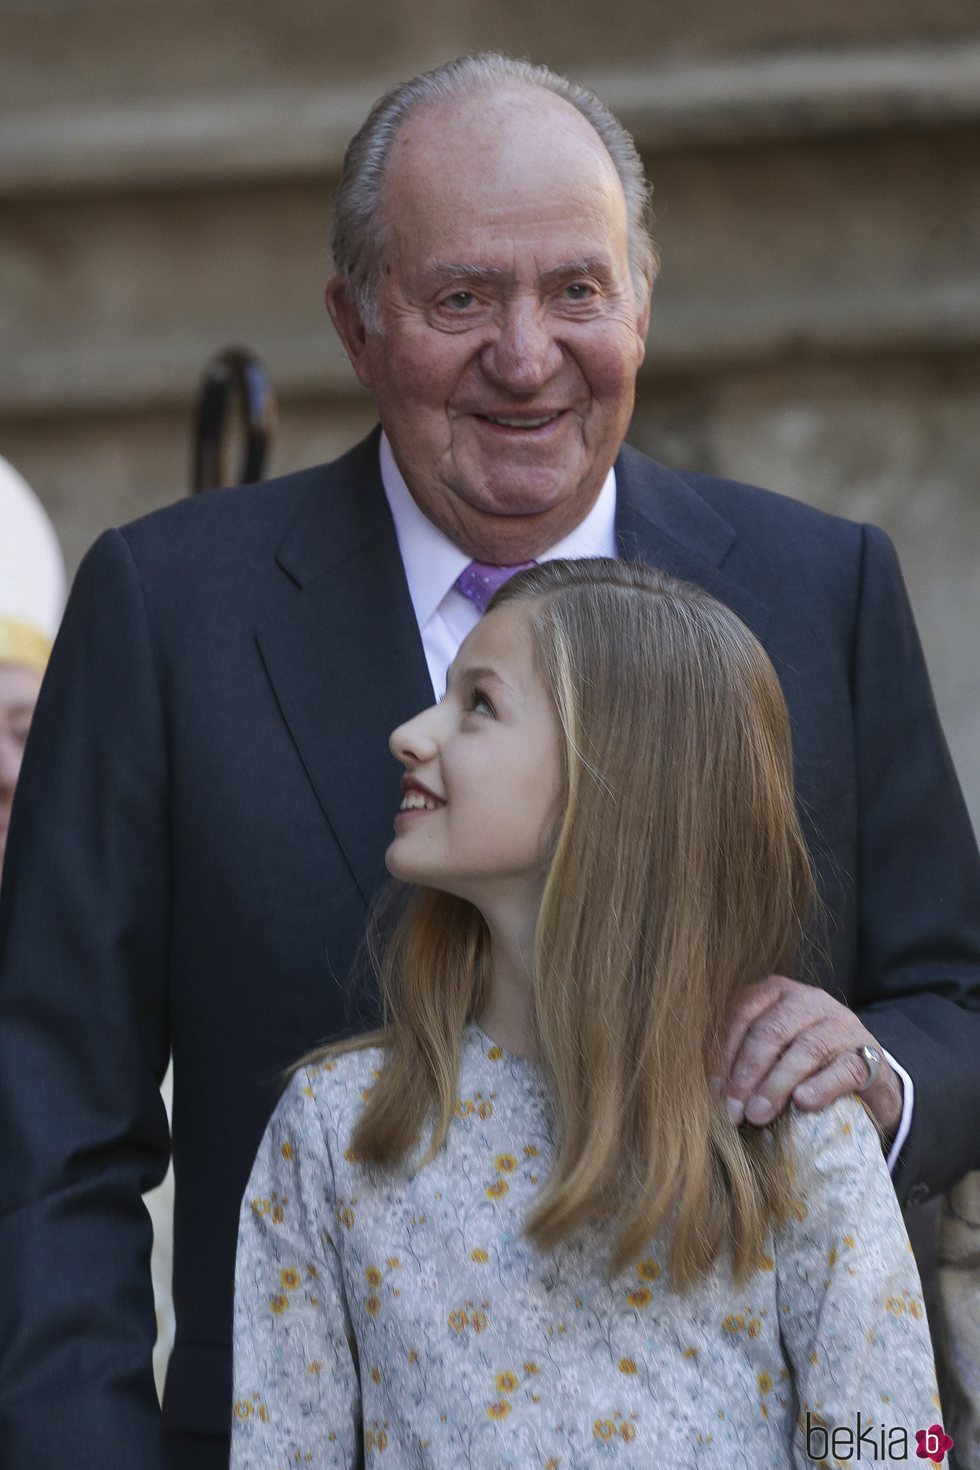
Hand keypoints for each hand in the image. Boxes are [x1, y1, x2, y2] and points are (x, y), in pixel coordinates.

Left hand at [720, 975, 903, 1141]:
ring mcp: (842, 1023)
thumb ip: (743, 1060)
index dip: (725, 1054)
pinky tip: (803, 1104)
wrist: (865, 1079)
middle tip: (734, 1111)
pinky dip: (821, 1087)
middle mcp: (809, 1000)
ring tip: (759, 1115)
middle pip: (771, 1031)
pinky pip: (844, 1069)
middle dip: (747, 1074)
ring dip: (776, 1085)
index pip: (743, 1014)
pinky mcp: (869, 1053)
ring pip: (806, 1049)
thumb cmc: (803, 1066)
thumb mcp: (771, 1054)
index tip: (715, 1092)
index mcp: (777, 992)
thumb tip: (715, 1094)